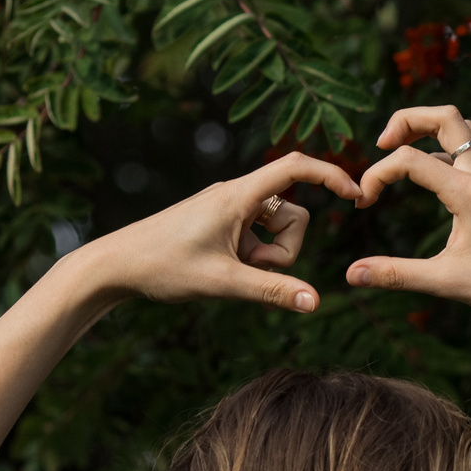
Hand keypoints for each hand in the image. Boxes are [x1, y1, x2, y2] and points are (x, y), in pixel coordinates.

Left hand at [80, 154, 360, 312]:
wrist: (112, 265)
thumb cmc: (161, 267)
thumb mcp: (222, 283)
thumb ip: (272, 291)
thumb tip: (315, 303)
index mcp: (237, 196)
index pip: (295, 167)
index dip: (331, 175)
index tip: (358, 194)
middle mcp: (235, 195)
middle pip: (294, 213)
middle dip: (285, 248)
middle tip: (249, 268)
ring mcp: (228, 209)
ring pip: (276, 228)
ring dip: (266, 255)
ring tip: (230, 270)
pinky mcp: (220, 222)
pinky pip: (257, 235)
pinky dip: (251, 255)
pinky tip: (221, 268)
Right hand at [345, 105, 470, 355]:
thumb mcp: (447, 282)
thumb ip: (396, 275)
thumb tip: (350, 275)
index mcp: (468, 192)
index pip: (409, 158)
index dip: (375, 175)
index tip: (363, 205)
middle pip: (445, 117)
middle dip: (406, 120)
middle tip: (380, 145)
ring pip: (462, 128)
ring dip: (428, 129)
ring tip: (399, 150)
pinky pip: (470, 150)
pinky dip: (443, 149)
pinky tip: (429, 176)